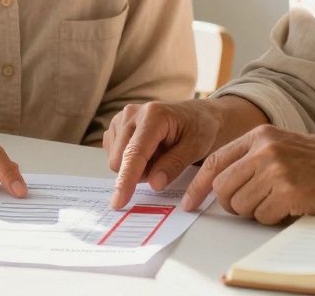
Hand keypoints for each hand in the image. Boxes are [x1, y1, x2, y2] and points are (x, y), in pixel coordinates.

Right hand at [104, 100, 220, 208]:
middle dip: (140, 172)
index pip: (134, 152)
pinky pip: (115, 155)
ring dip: (137, 167)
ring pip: (116, 160)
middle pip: (120, 160)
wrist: (198, 115)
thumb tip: (155, 183)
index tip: (119, 201)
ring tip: (159, 154)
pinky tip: (148, 151)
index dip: (126, 179)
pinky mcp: (116, 126)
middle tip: (165, 163)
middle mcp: (132, 113)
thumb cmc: (199, 128)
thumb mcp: (196, 147)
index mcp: (153, 115)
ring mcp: (121, 118)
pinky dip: (131, 161)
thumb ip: (175, 164)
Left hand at [181, 125, 314, 224]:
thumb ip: (253, 156)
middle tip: (251, 205)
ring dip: (256, 212)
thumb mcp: (284, 144)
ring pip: (240, 206)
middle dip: (231, 204)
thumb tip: (222, 180)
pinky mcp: (288, 192)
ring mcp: (276, 170)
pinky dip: (274, 218)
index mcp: (260, 135)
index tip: (189, 202)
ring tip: (279, 201)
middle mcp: (264, 150)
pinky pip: (263, 217)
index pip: (214, 161)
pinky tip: (292, 205)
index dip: (198, 185)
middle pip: (222, 188)